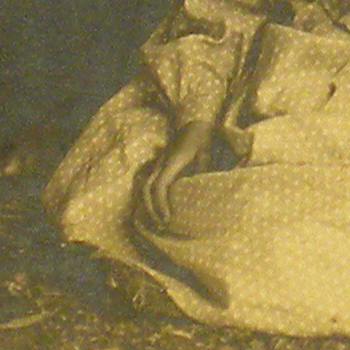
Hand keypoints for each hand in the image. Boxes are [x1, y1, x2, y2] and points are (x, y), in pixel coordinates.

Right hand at [132, 116, 216, 236]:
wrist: (194, 124)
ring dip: (148, 205)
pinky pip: (148, 184)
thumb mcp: (206, 156)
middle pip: (146, 189)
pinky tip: (156, 210)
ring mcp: (157, 164)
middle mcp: (160, 164)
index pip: (159, 186)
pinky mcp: (158, 167)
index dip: (160, 204)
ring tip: (158, 221)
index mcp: (172, 162)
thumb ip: (200, 174)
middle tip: (163, 225)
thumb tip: (197, 194)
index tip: (168, 219)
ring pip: (143, 187)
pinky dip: (148, 198)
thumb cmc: (202, 141)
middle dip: (151, 209)